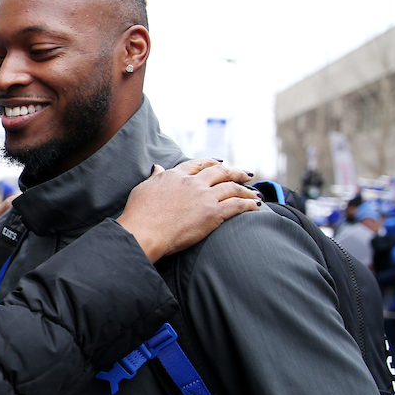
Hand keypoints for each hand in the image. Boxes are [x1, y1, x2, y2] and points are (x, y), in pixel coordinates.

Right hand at [116, 158, 258, 261]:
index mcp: (176, 175)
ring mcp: (204, 197)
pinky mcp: (213, 213)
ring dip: (246, 190)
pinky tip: (256, 205)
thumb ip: (155, 178)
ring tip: (255, 192)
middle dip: (235, 172)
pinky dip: (248, 204)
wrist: (144, 232)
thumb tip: (158, 168)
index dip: (212, 163)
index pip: (199, 164)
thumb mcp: (144, 189)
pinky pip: (237, 205)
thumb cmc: (138, 214)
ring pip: (232, 188)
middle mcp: (193, 183)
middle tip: (246, 174)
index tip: (220, 163)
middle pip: (220, 172)